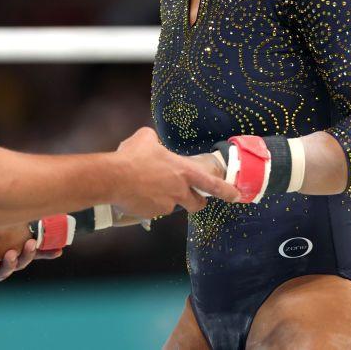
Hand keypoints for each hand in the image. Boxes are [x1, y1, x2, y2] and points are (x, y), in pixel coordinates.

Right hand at [112, 128, 239, 216]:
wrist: (114, 177)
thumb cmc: (132, 156)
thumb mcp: (146, 138)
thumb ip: (154, 140)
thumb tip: (152, 141)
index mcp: (183, 171)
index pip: (212, 184)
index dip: (226, 191)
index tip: (236, 195)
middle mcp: (178, 190)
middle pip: (196, 204)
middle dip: (196, 202)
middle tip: (190, 198)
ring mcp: (165, 204)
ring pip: (171, 205)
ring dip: (165, 199)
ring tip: (147, 187)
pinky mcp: (151, 213)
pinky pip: (153, 209)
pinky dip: (148, 203)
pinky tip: (136, 193)